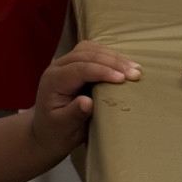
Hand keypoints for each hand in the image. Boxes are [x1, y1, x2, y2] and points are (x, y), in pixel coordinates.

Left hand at [30, 39, 140, 162]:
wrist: (46, 131)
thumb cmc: (55, 132)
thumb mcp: (63, 128)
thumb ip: (74, 114)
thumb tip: (88, 102)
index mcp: (53, 81)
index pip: (79, 69)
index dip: (102, 71)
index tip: (122, 79)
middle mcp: (57, 67)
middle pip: (86, 54)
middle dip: (113, 62)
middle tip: (135, 73)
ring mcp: (65, 63)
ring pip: (90, 49)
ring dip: (113, 56)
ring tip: (134, 68)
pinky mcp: (74, 64)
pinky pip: (91, 51)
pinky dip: (108, 55)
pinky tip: (123, 63)